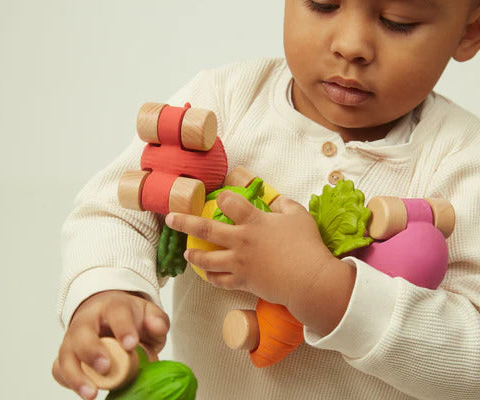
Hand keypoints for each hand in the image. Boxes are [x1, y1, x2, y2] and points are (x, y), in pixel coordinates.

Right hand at [52, 290, 168, 399]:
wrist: (109, 314)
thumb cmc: (130, 318)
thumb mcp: (149, 314)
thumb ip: (157, 320)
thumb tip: (156, 327)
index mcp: (112, 306)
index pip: (116, 311)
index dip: (123, 328)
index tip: (131, 345)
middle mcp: (87, 320)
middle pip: (82, 332)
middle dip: (91, 350)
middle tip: (105, 367)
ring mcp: (73, 338)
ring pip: (66, 354)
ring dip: (76, 375)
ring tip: (92, 393)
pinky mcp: (66, 355)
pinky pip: (59, 368)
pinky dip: (67, 380)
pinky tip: (83, 390)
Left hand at [165, 190, 334, 307]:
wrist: (309, 280)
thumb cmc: (307, 246)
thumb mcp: (299, 216)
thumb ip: (284, 205)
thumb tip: (276, 200)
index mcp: (254, 221)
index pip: (229, 202)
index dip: (223, 197)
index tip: (221, 198)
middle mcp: (241, 240)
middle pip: (204, 230)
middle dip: (184, 222)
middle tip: (170, 219)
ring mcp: (239, 263)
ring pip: (206, 260)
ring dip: (193, 256)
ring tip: (187, 254)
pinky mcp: (242, 281)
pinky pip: (220, 280)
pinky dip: (212, 277)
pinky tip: (208, 275)